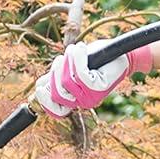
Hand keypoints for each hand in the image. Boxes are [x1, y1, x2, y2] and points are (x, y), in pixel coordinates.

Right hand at [35, 38, 153, 116]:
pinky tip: (81, 48)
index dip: (43, 100)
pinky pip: (80, 73)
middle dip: (55, 72)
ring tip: (75, 51)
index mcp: (74, 100)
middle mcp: (82, 102)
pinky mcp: (99, 87)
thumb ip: (55, 79)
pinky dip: (77, 57)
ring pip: (65, 81)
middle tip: (63, 58)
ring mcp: (91, 96)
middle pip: (55, 93)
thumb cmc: (94, 59)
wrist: (119, 54)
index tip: (41, 88)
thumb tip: (40, 88)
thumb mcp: (69, 70)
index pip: (53, 110)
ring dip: (67, 61)